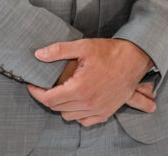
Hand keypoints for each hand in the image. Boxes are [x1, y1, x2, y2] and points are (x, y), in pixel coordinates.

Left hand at [26, 38, 154, 125]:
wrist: (134, 60)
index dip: (37, 93)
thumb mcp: (83, 46)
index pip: (49, 99)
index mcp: (79, 88)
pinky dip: (77, 114)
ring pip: (69, 116)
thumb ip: (59, 51)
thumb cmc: (109, 52)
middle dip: (49, 97)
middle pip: (57, 108)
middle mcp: (88, 103)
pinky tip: (78, 101)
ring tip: (63, 91)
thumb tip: (38, 55)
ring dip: (62, 106)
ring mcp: (98, 110)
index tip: (32, 85)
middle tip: (47, 85)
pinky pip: (84, 121)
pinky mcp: (106, 112)